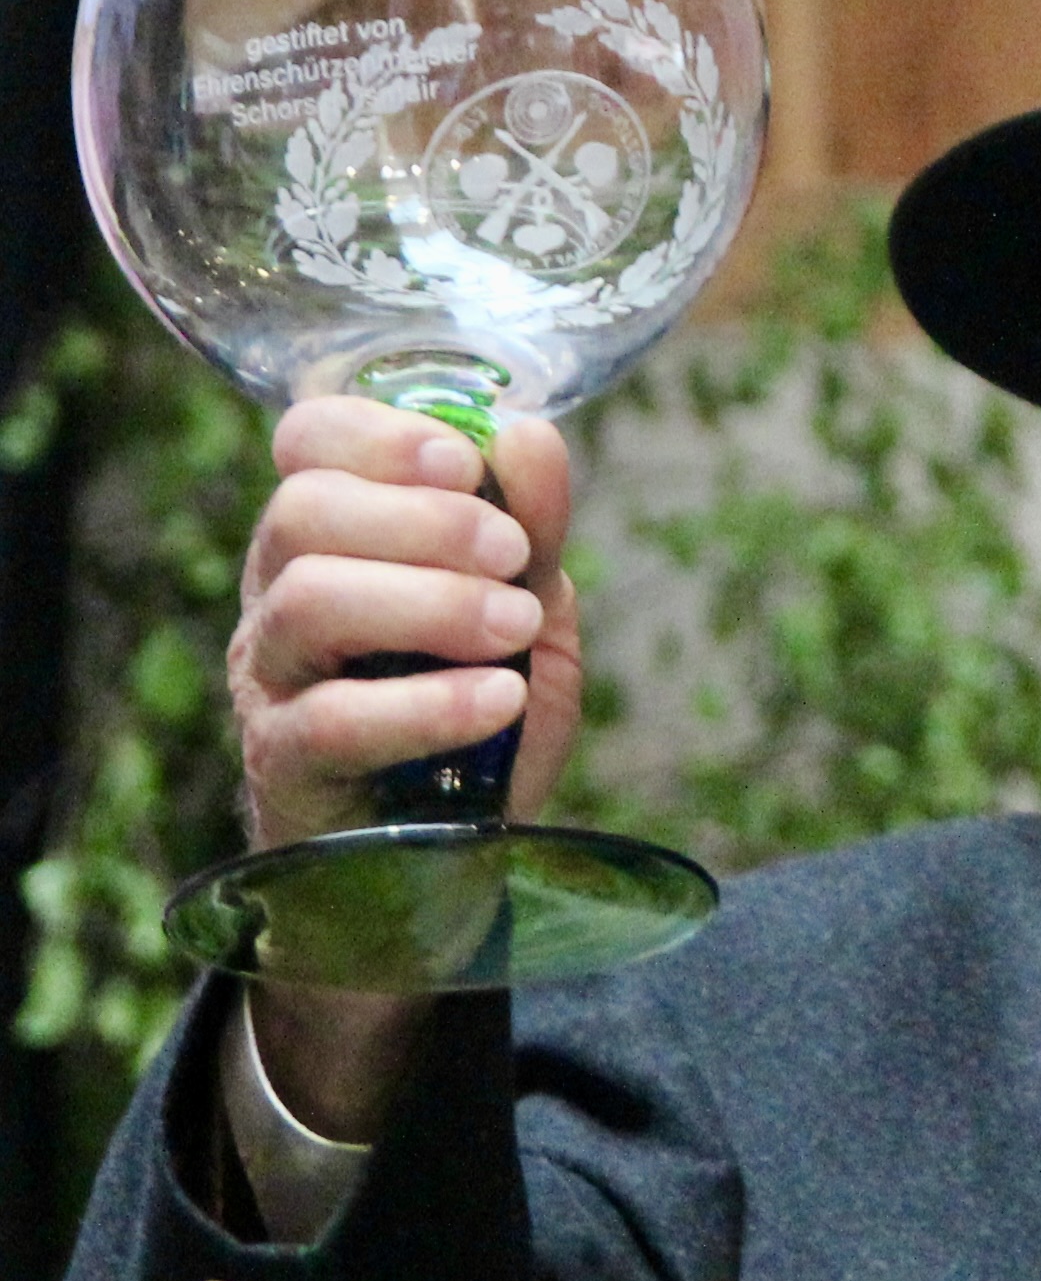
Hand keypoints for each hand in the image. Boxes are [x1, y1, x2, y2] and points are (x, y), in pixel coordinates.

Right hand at [229, 397, 587, 849]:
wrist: (452, 848)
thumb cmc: (479, 704)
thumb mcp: (526, 604)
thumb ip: (530, 523)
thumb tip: (527, 432)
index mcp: (333, 533)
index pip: (307, 440)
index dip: (381, 435)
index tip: (466, 461)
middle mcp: (279, 592)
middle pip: (303, 511)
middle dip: (426, 519)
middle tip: (514, 555)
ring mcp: (269, 677)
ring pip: (309, 601)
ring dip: (431, 602)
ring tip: (514, 628)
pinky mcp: (282, 762)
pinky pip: (335, 719)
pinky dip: (429, 702)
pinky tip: (498, 698)